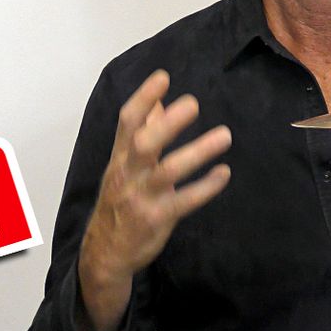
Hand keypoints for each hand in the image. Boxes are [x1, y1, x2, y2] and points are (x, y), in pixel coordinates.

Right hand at [77, 70, 231, 330]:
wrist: (105, 253)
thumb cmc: (120, 200)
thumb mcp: (124, 166)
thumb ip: (141, 133)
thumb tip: (158, 100)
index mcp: (120, 157)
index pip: (126, 122)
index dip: (143, 98)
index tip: (164, 77)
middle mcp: (128, 174)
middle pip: (144, 143)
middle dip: (168, 123)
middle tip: (193, 104)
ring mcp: (142, 197)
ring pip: (169, 171)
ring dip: (198, 152)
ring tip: (225, 135)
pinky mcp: (158, 219)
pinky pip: (185, 201)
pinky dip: (206, 186)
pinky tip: (224, 173)